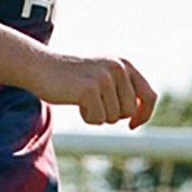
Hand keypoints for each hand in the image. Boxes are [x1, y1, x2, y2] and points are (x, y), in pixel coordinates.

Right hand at [33, 53, 156, 128]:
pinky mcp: (90, 90)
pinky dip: (87, 117)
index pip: (150, 96)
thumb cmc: (72, 78)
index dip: (144, 115)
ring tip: (83, 100)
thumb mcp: (102, 77)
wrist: (42, 67)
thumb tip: (137, 115)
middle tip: (94, 103)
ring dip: (98, 116)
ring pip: (113, 117)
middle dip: (112, 115)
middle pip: (129, 111)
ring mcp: (104, 78)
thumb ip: (122, 90)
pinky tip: (76, 102)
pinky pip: (97, 119)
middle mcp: (118, 68)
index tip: (132, 126)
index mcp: (125, 65)